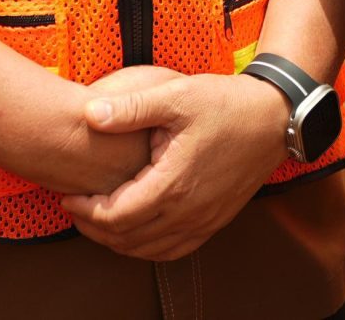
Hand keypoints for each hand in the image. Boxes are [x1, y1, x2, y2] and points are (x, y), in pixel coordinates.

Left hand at [58, 72, 291, 260]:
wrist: (274, 118)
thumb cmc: (226, 104)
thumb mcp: (177, 95)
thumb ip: (130, 107)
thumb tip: (89, 114)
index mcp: (173, 184)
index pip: (115, 216)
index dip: (86, 211)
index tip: (70, 197)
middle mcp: (188, 211)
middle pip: (126, 239)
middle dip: (94, 228)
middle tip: (76, 210)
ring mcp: (204, 220)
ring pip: (148, 250)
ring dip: (118, 241)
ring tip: (99, 220)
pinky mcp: (215, 221)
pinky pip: (173, 250)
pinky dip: (147, 247)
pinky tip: (137, 230)